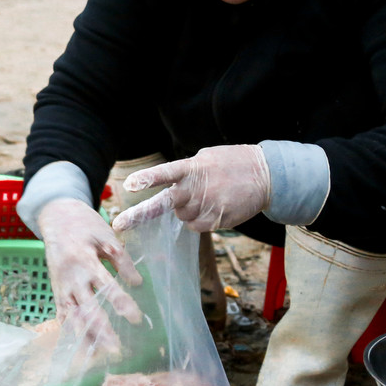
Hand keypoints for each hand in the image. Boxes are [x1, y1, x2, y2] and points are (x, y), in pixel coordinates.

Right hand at [36, 198, 144, 352]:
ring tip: (96, 357)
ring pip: (72, 316)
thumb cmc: (85, 225)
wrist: (55, 217)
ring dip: (85, 337)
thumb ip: (122, 260)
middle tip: (116, 350)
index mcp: (85, 260)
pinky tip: (79, 349)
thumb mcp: (106, 236)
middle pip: (87, 308)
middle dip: (101, 330)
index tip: (137, 319)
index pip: (106, 286)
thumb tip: (138, 284)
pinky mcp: (56, 291)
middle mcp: (71, 277)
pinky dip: (70, 332)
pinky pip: (62, 315)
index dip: (121, 303)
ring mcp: (61, 286)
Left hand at [111, 145, 270, 233]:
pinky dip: (202, 219)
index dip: (147, 179)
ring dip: (189, 210)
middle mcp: (196, 189)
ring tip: (209, 196)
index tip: (130, 185)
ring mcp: (207, 206)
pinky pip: (198, 226)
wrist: (266, 174)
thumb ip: (185, 172)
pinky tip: (217, 206)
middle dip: (139, 215)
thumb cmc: (231, 164)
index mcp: (191, 168)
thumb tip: (170, 191)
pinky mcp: (218, 220)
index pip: (165, 173)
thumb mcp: (206, 158)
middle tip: (119, 225)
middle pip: (163, 205)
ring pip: (183, 217)